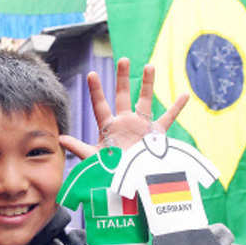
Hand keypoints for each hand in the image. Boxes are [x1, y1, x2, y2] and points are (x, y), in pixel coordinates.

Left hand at [59, 57, 188, 159]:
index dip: (96, 90)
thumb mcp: (94, 159)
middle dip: (122, 78)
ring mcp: (140, 126)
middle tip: (123, 60)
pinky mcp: (155, 134)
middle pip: (122, 96)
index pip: (100, 105)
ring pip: (145, 101)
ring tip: (149, 65)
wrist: (131, 184)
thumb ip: (78, 148)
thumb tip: (60, 139)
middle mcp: (124, 123)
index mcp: (108, 127)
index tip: (91, 73)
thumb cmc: (110, 172)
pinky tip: (185, 94)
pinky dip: (177, 108)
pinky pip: (168, 118)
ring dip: (147, 84)